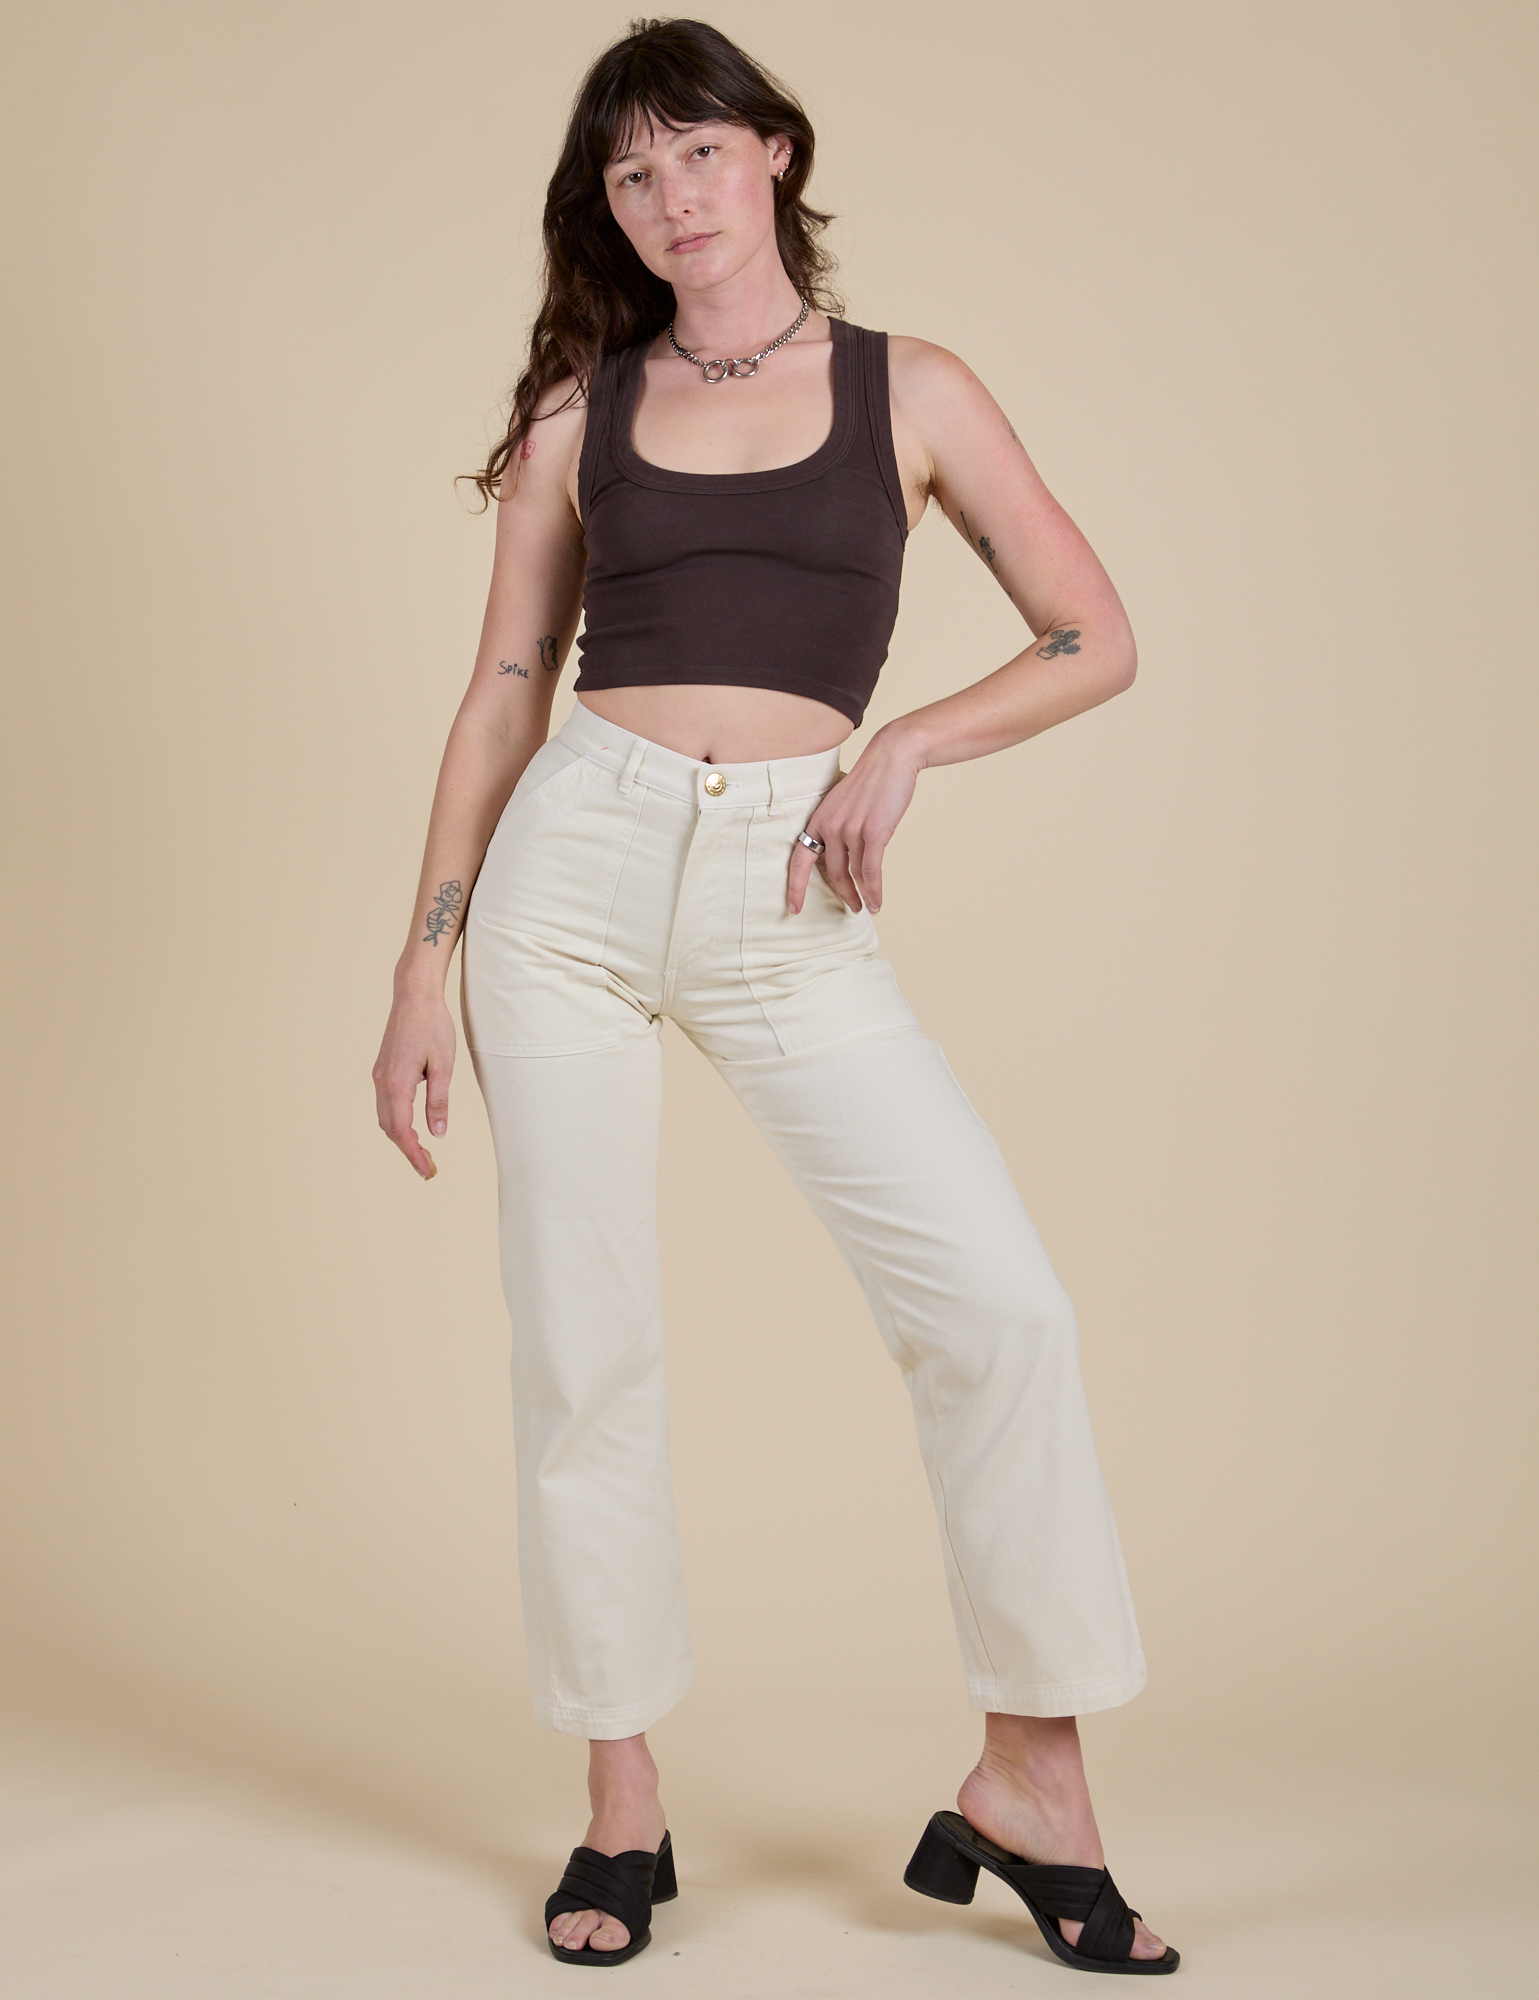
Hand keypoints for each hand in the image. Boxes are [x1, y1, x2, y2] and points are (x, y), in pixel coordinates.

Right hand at [372, 985, 456, 1178]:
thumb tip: (438, 1133)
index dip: (414, 1155)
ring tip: (423, 1151)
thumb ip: (439, 1101)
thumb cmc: (433, 1026)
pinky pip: (386, 1104)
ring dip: (401, 1137)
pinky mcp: (382, 1070)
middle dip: (408, 1151)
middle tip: (429, 1167)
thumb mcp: (443, 1066)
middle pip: (390, 1129)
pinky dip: (397, 1121)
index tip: (427, 1171)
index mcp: (397, 1084)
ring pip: (385, 1118)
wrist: (414, 996)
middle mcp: (382, 1083)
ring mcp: (379, 1076)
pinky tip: (412, 1126)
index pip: (402, 1132)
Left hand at [786, 724, 923, 915]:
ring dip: (861, 895)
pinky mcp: (874, 833)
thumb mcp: (844, 803)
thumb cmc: (872, 782)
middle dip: (843, 894)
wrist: (892, 757)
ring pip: (853, 874)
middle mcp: (830, 826)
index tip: (794, 909)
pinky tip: (877, 901)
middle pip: (832, 873)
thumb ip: (839, 827)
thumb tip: (845, 855)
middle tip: (852, 907)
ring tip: (867, 907)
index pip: (799, 859)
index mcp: (819, 819)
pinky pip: (870, 871)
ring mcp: (851, 830)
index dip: (795, 887)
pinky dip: (874, 890)